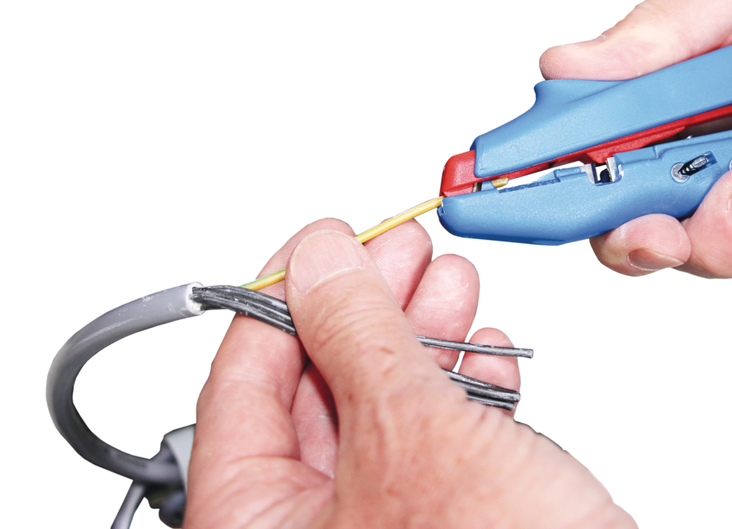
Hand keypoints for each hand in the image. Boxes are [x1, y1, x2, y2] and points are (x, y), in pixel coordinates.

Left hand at [185, 219, 634, 528]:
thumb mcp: (413, 433)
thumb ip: (357, 334)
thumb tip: (319, 260)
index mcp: (254, 528)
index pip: (240, 383)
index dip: (281, 295)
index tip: (320, 240)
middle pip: (316, 388)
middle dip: (367, 307)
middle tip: (396, 249)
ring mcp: (379, 528)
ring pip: (383, 406)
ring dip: (421, 336)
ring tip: (446, 279)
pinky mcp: (442, 522)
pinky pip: (433, 439)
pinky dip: (460, 387)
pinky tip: (482, 351)